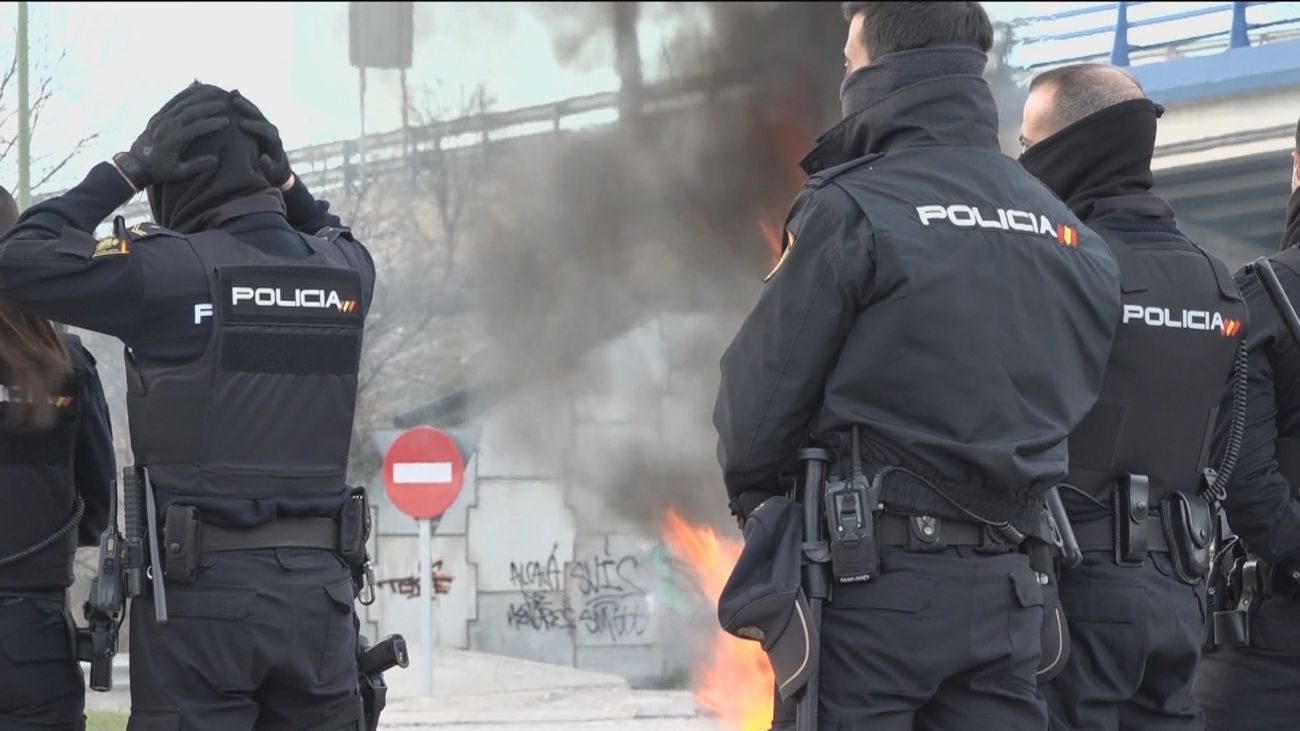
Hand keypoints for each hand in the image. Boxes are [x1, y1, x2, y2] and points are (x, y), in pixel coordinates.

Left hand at [114, 86, 228, 189]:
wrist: (135, 163)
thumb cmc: (160, 170)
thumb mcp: (178, 173)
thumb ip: (196, 166)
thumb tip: (215, 159)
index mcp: (173, 140)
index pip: (196, 128)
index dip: (211, 124)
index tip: (226, 122)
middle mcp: (166, 126)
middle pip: (190, 112)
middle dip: (208, 106)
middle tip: (224, 103)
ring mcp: (161, 118)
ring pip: (182, 103)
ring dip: (200, 96)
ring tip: (215, 92)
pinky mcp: (158, 114)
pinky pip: (173, 100)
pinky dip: (186, 94)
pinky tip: (197, 89)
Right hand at [231, 92, 292, 188]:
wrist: (276, 167)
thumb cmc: (272, 171)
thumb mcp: (272, 172)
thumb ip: (269, 166)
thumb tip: (263, 158)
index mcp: (275, 141)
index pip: (267, 131)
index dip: (255, 127)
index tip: (242, 124)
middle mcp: (270, 130)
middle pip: (260, 116)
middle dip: (248, 109)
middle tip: (235, 102)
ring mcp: (263, 124)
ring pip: (254, 111)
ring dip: (244, 102)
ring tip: (231, 94)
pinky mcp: (257, 122)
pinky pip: (249, 110)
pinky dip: (241, 102)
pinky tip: (229, 94)